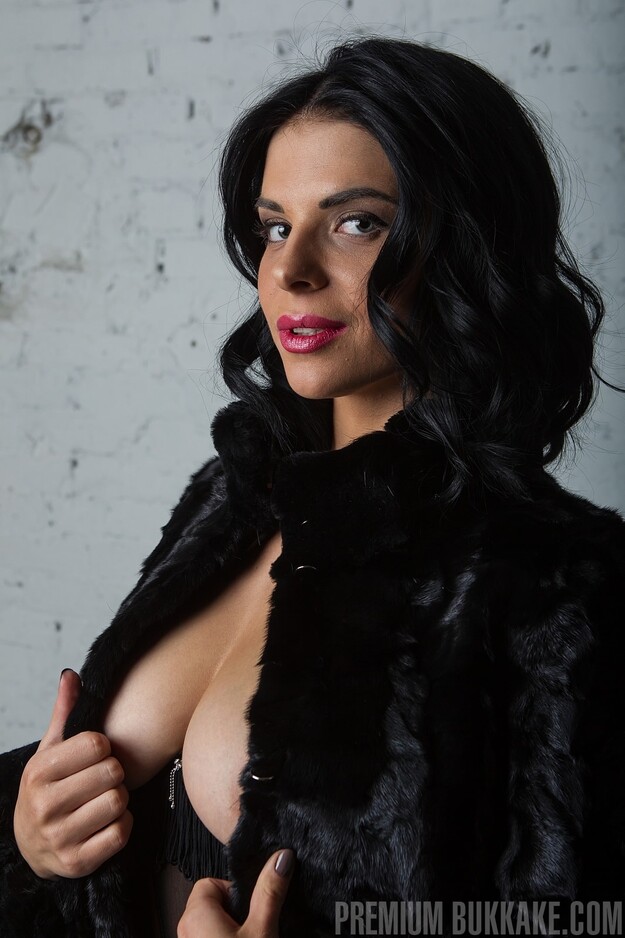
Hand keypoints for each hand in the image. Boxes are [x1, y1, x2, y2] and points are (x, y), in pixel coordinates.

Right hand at [13, 669, 132, 878]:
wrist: (31, 844)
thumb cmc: (49, 788)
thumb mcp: (51, 750)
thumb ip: (65, 713)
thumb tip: (71, 674)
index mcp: (38, 772)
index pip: (95, 744)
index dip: (104, 747)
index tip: (96, 755)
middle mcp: (44, 806)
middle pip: (111, 772)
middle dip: (113, 773)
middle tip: (102, 779)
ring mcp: (59, 837)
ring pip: (118, 801)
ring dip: (119, 798)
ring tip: (103, 798)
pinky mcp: (77, 862)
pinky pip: (121, 833)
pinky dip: (122, 825)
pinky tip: (107, 822)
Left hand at [177, 848, 294, 937]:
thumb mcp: (262, 930)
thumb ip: (269, 892)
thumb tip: (282, 858)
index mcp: (194, 916)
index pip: (210, 883)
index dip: (235, 890)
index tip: (251, 905)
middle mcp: (184, 931)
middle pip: (210, 904)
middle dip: (234, 911)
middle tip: (253, 927)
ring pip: (211, 925)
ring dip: (230, 929)